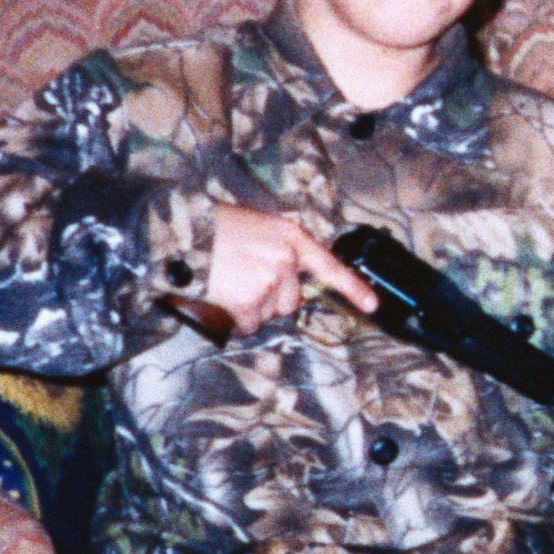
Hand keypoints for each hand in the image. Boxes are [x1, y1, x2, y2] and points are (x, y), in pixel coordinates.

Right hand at [202, 206, 377, 335]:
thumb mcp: (258, 228)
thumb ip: (280, 251)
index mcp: (290, 237)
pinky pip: (248, 325)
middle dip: (270, 300)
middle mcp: (285, 260)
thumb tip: (289, 282)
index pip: (329, 266)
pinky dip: (233, 320)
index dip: (353, 288)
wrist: (180, 232)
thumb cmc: (215, 230)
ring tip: (226, 285)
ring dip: (249, 309)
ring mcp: (269, 282)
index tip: (372, 305)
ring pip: (267, 315)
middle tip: (241, 281)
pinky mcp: (249, 303)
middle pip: (292, 302)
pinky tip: (219, 297)